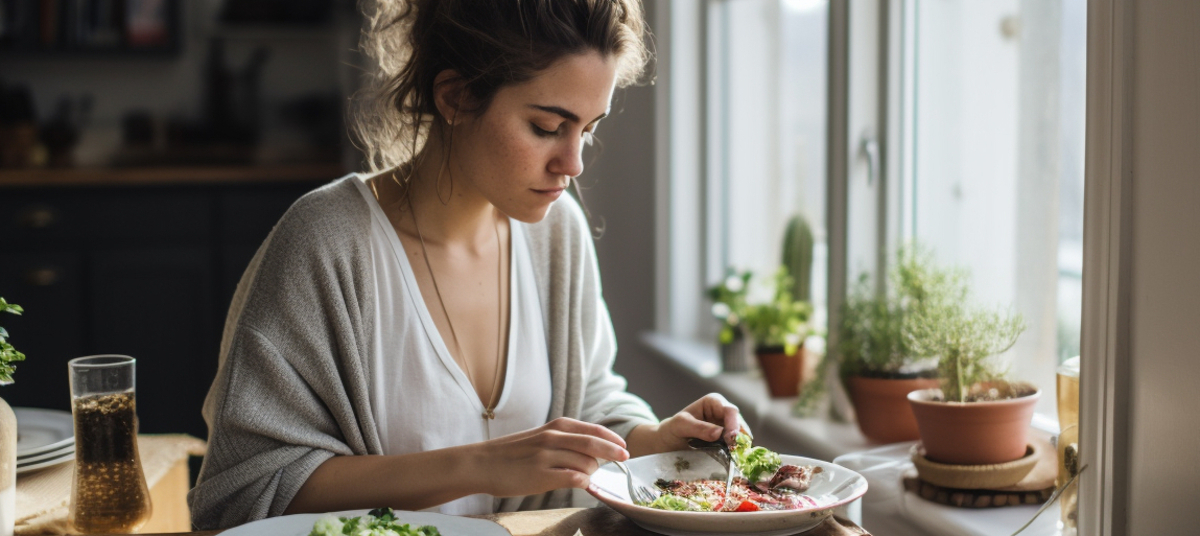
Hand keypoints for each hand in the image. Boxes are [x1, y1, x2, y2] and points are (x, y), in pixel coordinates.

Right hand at [470, 417, 629, 496]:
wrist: (482, 463)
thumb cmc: (512, 453)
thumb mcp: (540, 436)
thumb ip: (564, 440)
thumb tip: (591, 451)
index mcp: (555, 427)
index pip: (592, 430)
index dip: (611, 439)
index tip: (623, 447)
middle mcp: (553, 438)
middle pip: (594, 444)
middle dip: (613, 453)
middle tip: (623, 459)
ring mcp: (547, 456)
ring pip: (586, 463)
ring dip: (593, 471)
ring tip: (586, 476)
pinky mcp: (541, 476)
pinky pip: (573, 478)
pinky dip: (583, 481)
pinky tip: (582, 483)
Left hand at [628, 393, 747, 455]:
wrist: (668, 444)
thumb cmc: (672, 429)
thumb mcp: (680, 425)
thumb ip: (698, 427)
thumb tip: (718, 433)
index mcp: (713, 402)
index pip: (729, 410)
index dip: (733, 424)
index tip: (731, 438)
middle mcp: (723, 413)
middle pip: (739, 423)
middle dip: (739, 436)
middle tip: (735, 450)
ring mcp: (726, 429)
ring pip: (741, 436)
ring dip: (739, 446)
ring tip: (734, 455)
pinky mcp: (727, 443)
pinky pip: (737, 446)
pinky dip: (737, 452)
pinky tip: (733, 458)